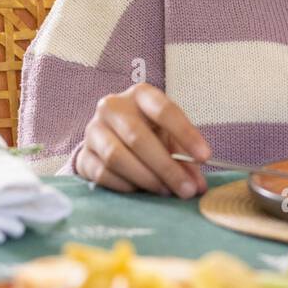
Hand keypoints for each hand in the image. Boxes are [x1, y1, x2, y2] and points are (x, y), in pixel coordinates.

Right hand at [74, 82, 210, 197]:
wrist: (111, 138)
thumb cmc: (149, 133)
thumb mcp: (169, 136)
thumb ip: (185, 158)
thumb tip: (198, 186)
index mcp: (140, 94)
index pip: (164, 110)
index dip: (186, 134)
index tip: (205, 157)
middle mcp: (112, 107)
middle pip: (137, 137)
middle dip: (166, 167)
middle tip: (186, 189)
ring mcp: (93, 130)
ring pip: (117, 156)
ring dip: (146, 178)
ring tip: (167, 192)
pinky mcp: (83, 156)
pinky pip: (103, 174)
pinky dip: (126, 186)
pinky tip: (142, 192)